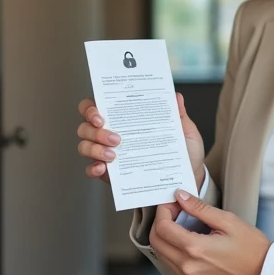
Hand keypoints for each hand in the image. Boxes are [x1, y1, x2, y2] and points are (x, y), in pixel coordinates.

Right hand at [78, 94, 206, 187]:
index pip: (97, 106)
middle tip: (115, 138)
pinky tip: (103, 168)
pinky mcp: (110, 174)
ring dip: (94, 148)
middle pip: (86, 126)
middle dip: (95, 130)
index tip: (100, 115)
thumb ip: (178, 114)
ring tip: (113, 155)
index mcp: (126, 119)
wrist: (188, 179)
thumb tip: (175, 96)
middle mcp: (111, 133)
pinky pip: (92, 169)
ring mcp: (108, 154)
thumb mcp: (184, 131)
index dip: (91, 108)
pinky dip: (93, 168)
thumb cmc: (184, 152)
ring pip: (85, 146)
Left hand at [150, 190, 271, 274]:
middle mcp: (187, 268)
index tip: (173, 203)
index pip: (163, 228)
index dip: (164, 211)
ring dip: (165, 239)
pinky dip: (173, 253)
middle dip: (160, 223)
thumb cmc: (251, 248)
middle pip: (156, 242)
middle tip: (174, 212)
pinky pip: (172, 268)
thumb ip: (200, 208)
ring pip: (162, 256)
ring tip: (181, 227)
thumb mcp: (228, 221)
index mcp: (195, 250)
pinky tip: (187, 244)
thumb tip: (180, 196)